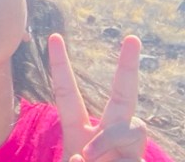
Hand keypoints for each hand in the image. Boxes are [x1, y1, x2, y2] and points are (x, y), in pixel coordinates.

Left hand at [49, 33, 148, 161]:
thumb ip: (71, 160)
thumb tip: (82, 156)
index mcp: (79, 133)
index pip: (67, 94)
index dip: (60, 66)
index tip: (53, 36)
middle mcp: (108, 137)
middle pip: (123, 96)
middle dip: (128, 66)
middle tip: (133, 38)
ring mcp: (130, 151)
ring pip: (131, 126)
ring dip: (109, 140)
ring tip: (90, 159)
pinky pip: (132, 155)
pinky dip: (116, 161)